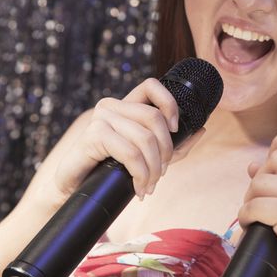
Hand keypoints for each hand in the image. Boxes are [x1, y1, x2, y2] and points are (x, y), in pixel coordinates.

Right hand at [55, 78, 204, 199]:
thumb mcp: (151, 158)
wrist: (75, 190)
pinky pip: (129, 153)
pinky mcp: (92, 135)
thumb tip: (201, 129)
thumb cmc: (111, 171)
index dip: (169, 102)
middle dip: (165, 151)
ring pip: (144, 138)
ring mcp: (101, 118)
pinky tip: (139, 188)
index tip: (174, 128)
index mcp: (126, 106)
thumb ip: (176, 145)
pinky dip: (140, 173)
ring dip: (154, 169)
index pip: (151, 85)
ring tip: (149, 186)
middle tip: (162, 174)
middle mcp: (112, 106)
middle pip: (154, 117)